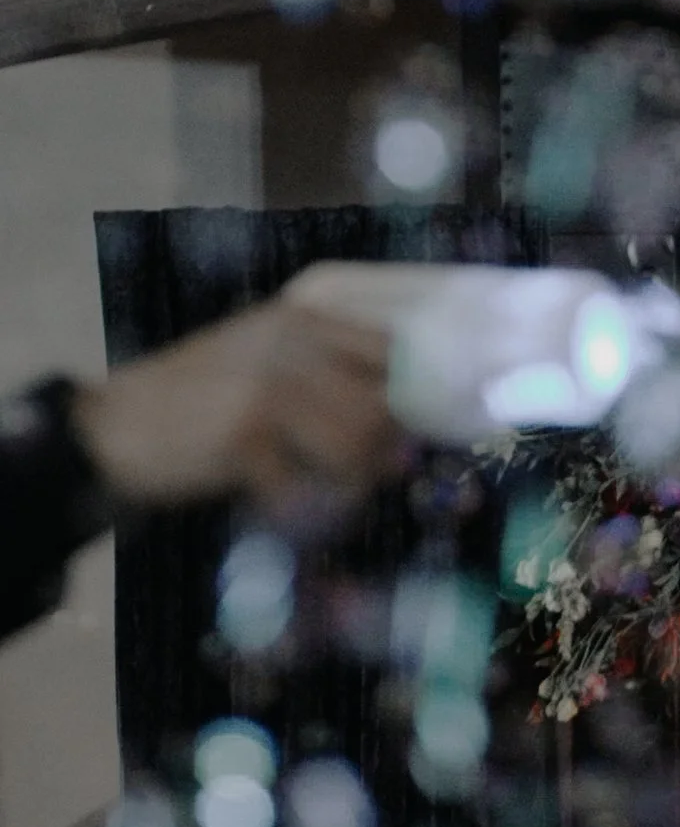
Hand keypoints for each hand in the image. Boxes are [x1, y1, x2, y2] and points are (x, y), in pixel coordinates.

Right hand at [70, 291, 400, 512]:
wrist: (113, 428)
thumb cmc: (201, 403)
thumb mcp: (270, 371)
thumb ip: (339, 392)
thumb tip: (410, 443)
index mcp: (302, 320)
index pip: (397, 353)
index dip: (418, 398)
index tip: (417, 432)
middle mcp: (291, 343)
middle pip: (384, 407)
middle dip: (381, 451)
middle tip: (360, 472)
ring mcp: (268, 386)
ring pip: (356, 448)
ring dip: (347, 482)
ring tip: (318, 487)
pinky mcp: (245, 436)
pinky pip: (309, 486)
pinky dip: (302, 507)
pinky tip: (278, 500)